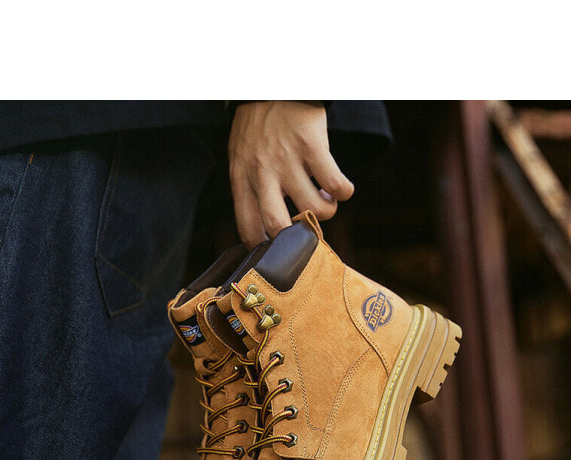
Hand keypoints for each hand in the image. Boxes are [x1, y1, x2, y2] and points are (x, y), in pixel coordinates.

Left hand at [228, 101, 353, 248]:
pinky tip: (339, 187)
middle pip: (278, 225)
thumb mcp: (241, 159)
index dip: (265, 249)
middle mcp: (262, 172)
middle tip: (306, 232)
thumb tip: (266, 233)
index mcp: (242, 179)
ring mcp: (287, 159)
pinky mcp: (312, 145)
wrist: (273, 84)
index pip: (248, 229)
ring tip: (326, 200)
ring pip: (315, 208)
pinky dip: (344, 192)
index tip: (279, 251)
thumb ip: (250, 191)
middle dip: (297, 239)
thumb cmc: (257, 127)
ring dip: (327, 212)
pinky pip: (336, 185)